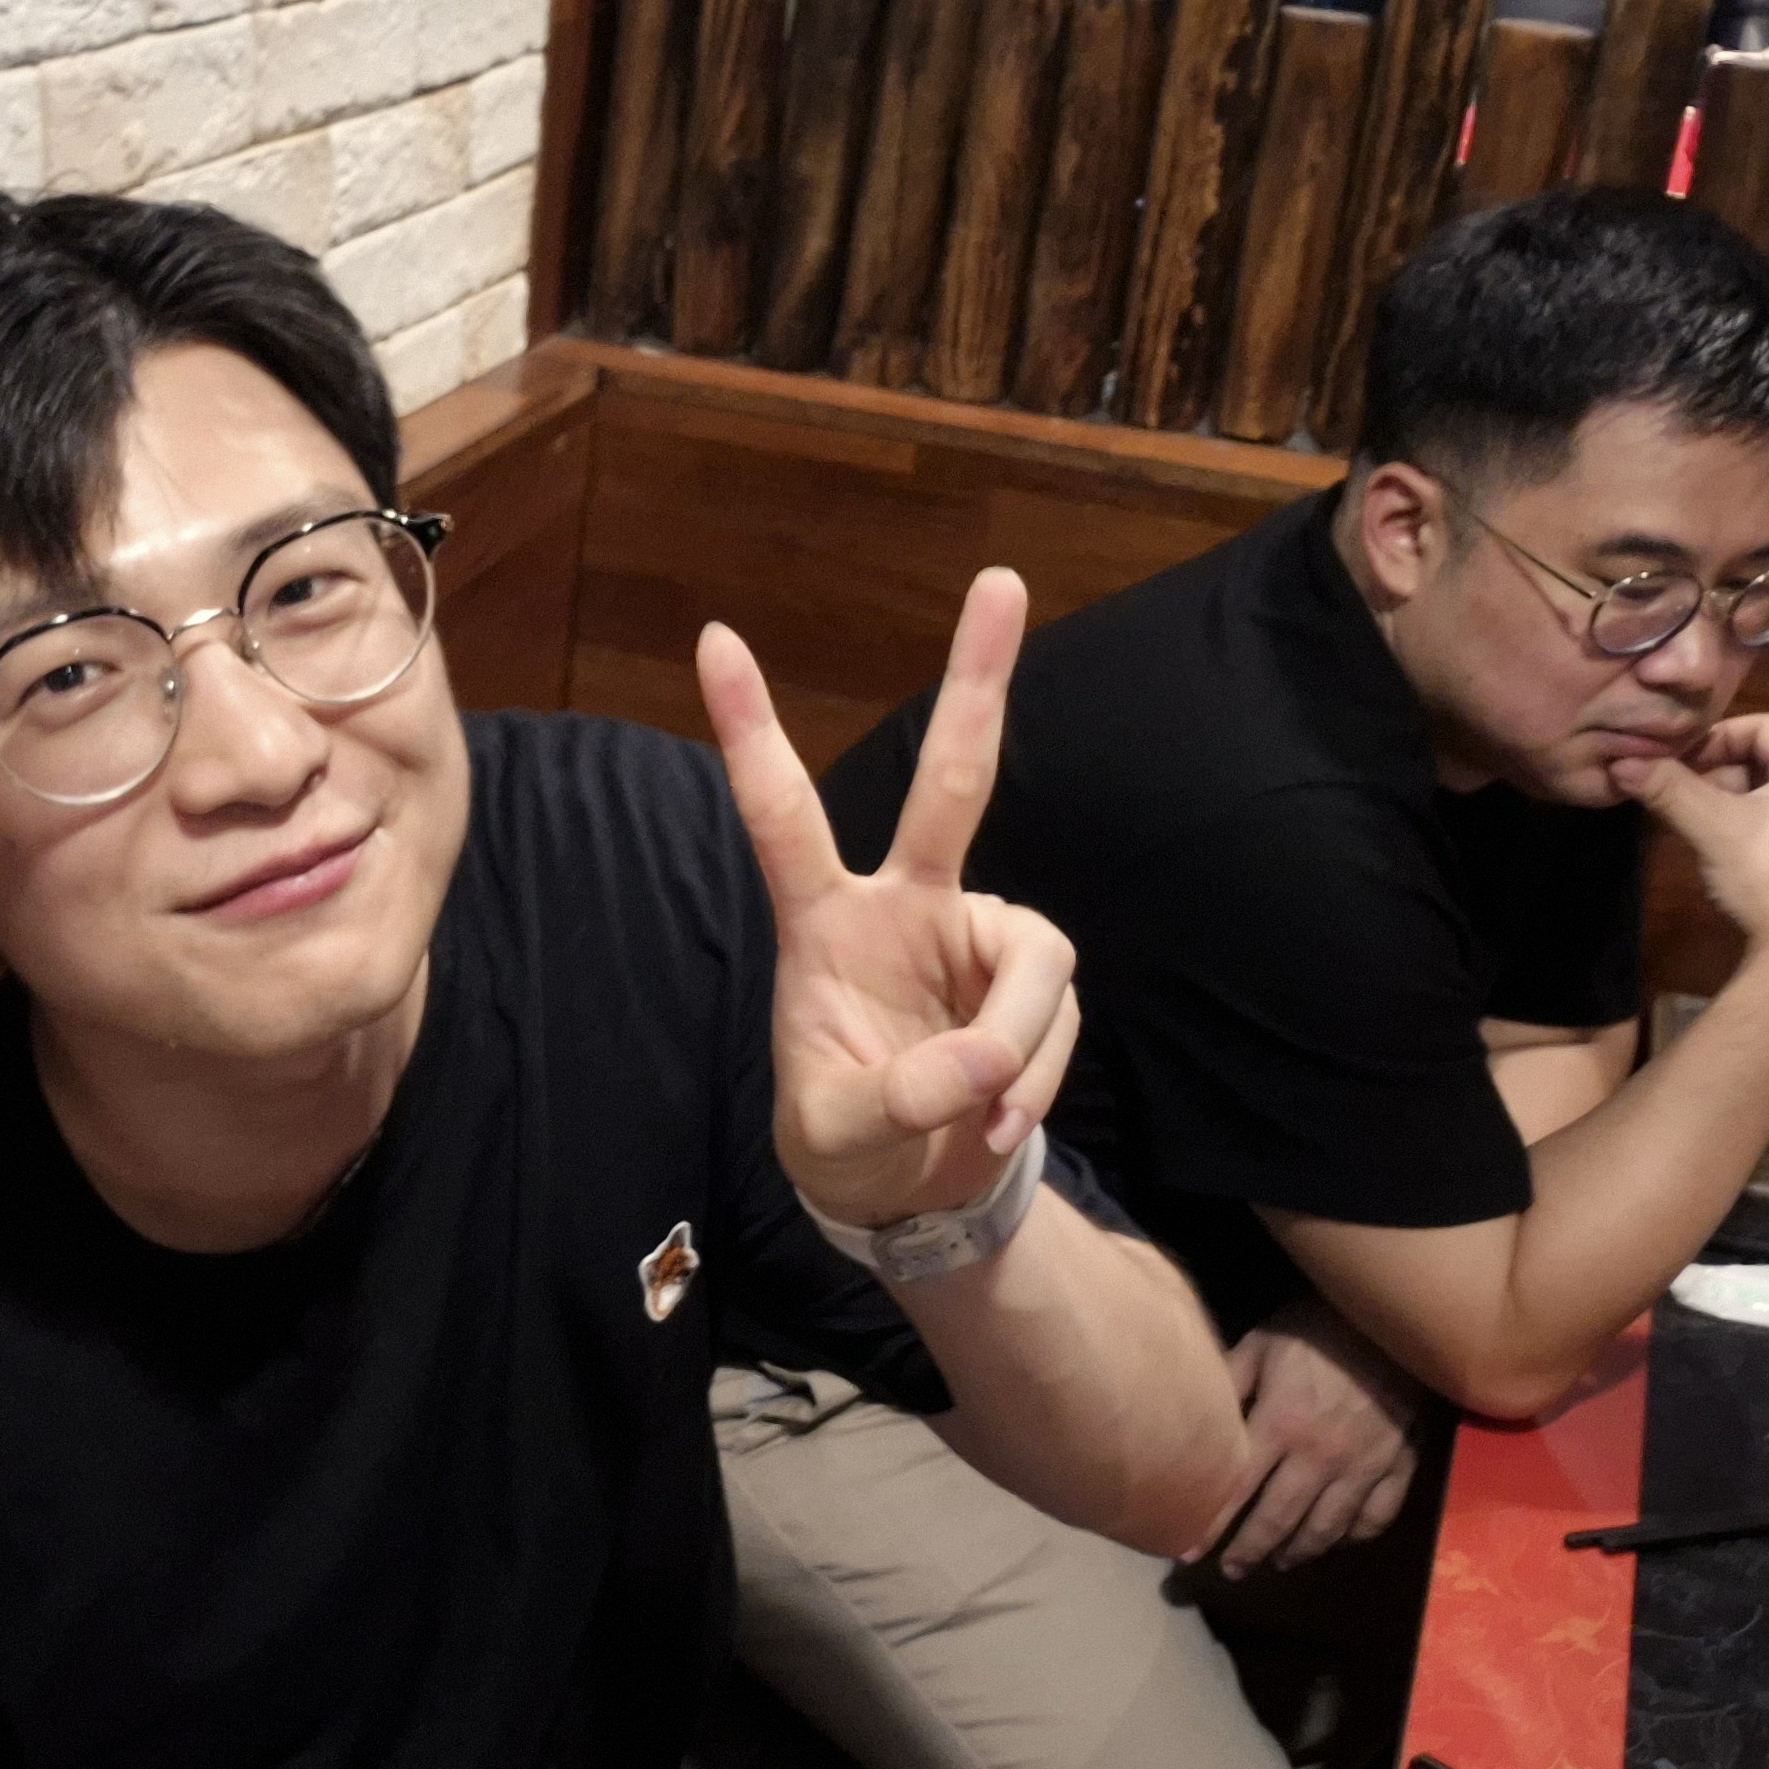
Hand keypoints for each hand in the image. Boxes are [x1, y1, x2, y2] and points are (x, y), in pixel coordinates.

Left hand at [696, 569, 1079, 1228]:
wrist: (908, 1189)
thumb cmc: (847, 1140)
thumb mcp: (838, 1134)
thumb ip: (898, 1100)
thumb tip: (981, 1065)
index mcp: (823, 920)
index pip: (780, 815)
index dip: (750, 731)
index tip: (713, 638)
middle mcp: (906, 903)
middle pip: (953, 780)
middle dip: (978, 679)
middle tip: (1001, 579)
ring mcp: (976, 934)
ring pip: (1035, 958)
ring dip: (1018, 1045)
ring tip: (979, 1115)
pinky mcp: (1030, 980)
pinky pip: (1054, 1017)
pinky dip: (1034, 1076)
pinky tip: (997, 1120)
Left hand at [1201, 1300, 1425, 1573]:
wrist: (1395, 1315)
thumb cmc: (1317, 1326)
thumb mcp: (1261, 1344)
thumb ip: (1229, 1384)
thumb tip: (1194, 1417)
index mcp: (1280, 1424)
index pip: (1237, 1489)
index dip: (1211, 1525)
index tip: (1187, 1554)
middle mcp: (1320, 1456)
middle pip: (1280, 1520)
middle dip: (1250, 1551)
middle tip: (1232, 1571)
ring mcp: (1365, 1465)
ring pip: (1328, 1528)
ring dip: (1299, 1552)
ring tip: (1279, 1562)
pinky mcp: (1401, 1465)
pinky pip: (1377, 1516)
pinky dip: (1355, 1537)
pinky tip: (1336, 1541)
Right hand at [1608, 712, 1768, 981]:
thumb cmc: (1768, 877)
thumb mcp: (1711, 827)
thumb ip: (1668, 789)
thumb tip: (1619, 763)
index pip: (1763, 725)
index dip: (1715, 736)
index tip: (1680, 762)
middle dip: (1719, 772)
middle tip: (1681, 795)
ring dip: (1732, 800)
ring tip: (1697, 825)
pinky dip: (1753, 824)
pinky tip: (1728, 854)